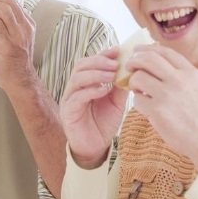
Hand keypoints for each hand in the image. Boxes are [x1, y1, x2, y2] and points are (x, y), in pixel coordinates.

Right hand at [59, 48, 126, 168]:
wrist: (95, 148)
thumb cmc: (104, 123)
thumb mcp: (116, 102)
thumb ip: (119, 87)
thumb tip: (129, 69)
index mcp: (86, 82)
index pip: (90, 62)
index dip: (103, 54)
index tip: (117, 50)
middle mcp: (75, 88)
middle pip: (81, 65)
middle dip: (99, 61)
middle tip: (115, 64)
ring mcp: (69, 99)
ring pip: (77, 78)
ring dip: (95, 74)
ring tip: (111, 76)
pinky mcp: (68, 112)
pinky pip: (77, 97)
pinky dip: (90, 91)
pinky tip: (103, 91)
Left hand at [125, 44, 197, 169]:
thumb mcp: (197, 86)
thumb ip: (180, 73)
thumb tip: (157, 57)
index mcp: (191, 72)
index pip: (164, 52)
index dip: (147, 48)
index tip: (137, 51)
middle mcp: (180, 80)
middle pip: (148, 59)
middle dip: (134, 60)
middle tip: (129, 67)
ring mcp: (168, 95)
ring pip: (138, 77)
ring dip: (133, 82)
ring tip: (138, 90)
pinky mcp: (158, 111)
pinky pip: (137, 99)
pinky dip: (138, 101)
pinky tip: (145, 106)